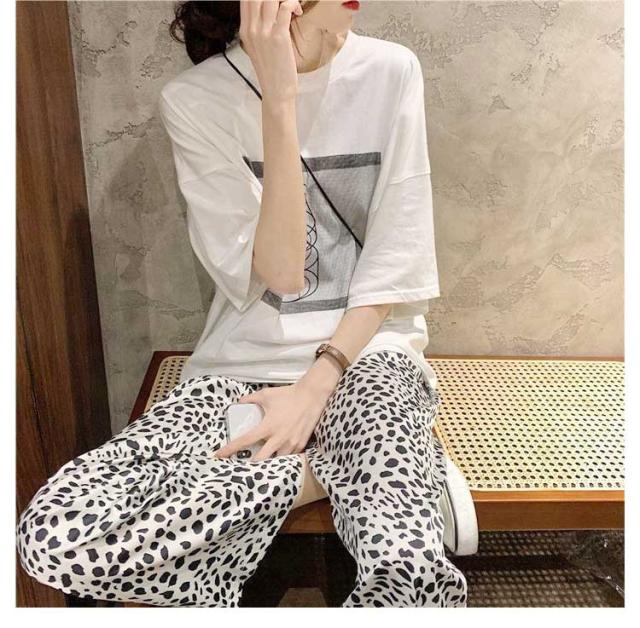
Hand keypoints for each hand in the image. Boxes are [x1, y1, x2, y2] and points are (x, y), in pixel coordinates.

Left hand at [212, 379, 331, 461]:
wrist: (312, 396)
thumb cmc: (288, 395)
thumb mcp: (266, 394)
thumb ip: (250, 399)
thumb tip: (240, 401)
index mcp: (267, 427)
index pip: (244, 441)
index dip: (230, 449)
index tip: (219, 455)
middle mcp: (278, 439)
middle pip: (260, 460)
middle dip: (250, 464)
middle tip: (244, 462)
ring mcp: (290, 444)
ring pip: (276, 461)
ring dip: (268, 461)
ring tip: (263, 458)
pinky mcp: (300, 444)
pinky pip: (289, 457)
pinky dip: (282, 456)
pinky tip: (279, 452)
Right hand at [239, 0, 302, 103]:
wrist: (276, 92)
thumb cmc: (271, 71)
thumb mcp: (257, 48)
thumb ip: (257, 29)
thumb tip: (267, 13)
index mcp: (245, 30)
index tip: (275, 1)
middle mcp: (251, 29)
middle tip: (284, 2)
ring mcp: (263, 32)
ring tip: (293, 6)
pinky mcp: (278, 37)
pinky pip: (285, 8)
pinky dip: (293, 4)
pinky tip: (298, 13)